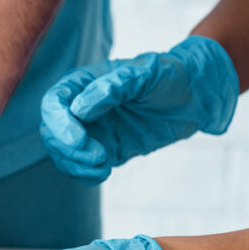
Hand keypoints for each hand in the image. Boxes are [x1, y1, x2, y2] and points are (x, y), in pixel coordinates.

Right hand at [40, 35, 238, 183]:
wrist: (196, 96)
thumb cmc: (170, 75)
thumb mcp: (145, 73)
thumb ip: (112, 87)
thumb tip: (79, 108)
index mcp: (85, 83)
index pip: (54, 103)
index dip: (59, 123)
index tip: (79, 140)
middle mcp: (82, 107)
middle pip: (52, 131)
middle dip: (67, 149)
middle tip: (98, 156)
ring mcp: (92, 131)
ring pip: (63, 153)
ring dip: (75, 165)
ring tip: (103, 166)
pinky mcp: (104, 150)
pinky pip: (82, 168)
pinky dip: (86, 175)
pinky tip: (103, 173)